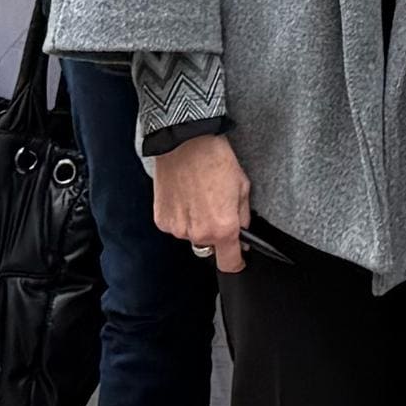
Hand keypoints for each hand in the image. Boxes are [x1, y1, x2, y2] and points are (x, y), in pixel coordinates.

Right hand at [150, 133, 249, 273]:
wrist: (185, 142)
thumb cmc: (216, 160)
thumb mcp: (243, 186)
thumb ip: (244, 216)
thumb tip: (243, 232)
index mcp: (223, 228)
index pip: (229, 263)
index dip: (237, 261)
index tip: (238, 257)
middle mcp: (198, 234)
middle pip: (209, 247)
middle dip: (215, 233)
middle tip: (215, 207)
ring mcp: (177, 229)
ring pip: (191, 236)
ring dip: (196, 224)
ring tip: (198, 197)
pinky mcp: (161, 220)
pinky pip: (176, 226)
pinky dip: (180, 216)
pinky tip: (184, 196)